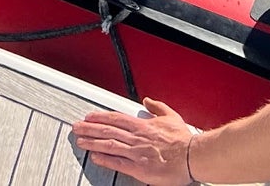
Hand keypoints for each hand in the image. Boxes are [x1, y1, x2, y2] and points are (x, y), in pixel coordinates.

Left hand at [71, 99, 195, 185]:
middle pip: (108, 130)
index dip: (100, 117)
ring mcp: (136, 153)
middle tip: (77, 127)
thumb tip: (148, 100)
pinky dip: (104, 159)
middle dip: (89, 128)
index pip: (116, 118)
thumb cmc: (183, 140)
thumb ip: (158, 107)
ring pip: (109, 144)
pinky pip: (118, 162)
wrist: (192, 156)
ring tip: (80, 141)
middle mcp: (137, 138)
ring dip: (92, 142)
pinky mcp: (139, 168)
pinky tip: (94, 157)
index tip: (89, 116)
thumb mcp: (171, 116)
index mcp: (143, 126)